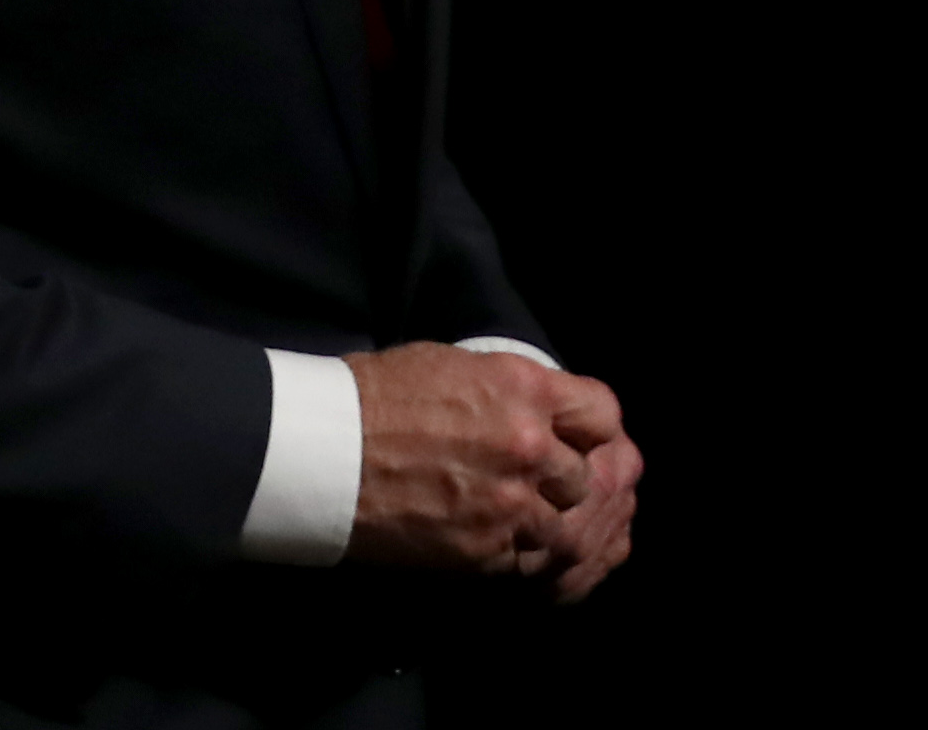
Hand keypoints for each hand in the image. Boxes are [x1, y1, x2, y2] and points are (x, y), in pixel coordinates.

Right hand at [341, 341, 642, 597]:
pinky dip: (520, 557)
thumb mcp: (461, 366)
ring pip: (565, 529)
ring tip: (526, 523)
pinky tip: (503, 546)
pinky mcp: (478, 550)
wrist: (324, 449)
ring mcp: (507, 503)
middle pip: (588, 478)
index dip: (595, 431)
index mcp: (527, 390)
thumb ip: (516, 390)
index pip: (603, 415)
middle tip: (549, 488)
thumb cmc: (380, 395)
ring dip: (549, 527)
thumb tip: (546, 411)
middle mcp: (529, 446)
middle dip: (569, 483)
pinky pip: (525, 561)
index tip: (580, 441)